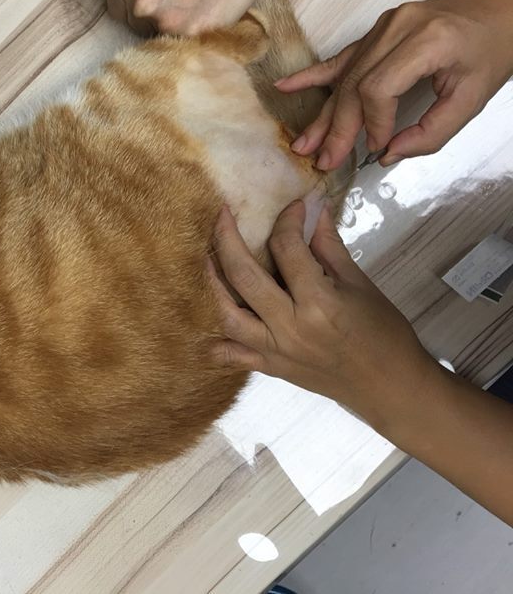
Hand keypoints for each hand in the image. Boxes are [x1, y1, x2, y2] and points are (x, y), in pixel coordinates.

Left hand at [108, 0, 291, 34]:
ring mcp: (165, 22)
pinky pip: (188, 41)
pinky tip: (210, 10)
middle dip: (154, 17)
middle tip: (179, 2)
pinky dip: (197, 31)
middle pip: (138, 26)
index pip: (118, 10)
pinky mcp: (193, 34)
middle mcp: (140, 4)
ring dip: (175, 26)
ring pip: (162, 37)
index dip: (135, 6)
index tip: (149, 3)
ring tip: (198, 3)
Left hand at [209, 201, 439, 421]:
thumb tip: (314, 212)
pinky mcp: (269, 367)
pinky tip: (206, 317)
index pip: (288, 249)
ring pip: (226, 314)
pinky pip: (231, 354)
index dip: (288, 220)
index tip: (293, 207)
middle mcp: (289, 326)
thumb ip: (330, 248)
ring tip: (205, 256)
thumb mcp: (360, 285)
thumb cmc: (383, 333)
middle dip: (227, 238)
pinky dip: (215, 339)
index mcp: (319, 302)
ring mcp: (275, 350)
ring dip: (210, 283)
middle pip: (243, 276)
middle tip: (222, 214)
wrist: (391, 387)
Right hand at [279, 0, 512, 169]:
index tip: (376, 147)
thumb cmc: (495, 47)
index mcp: (426, 40)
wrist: (503, 6)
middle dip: (337, 128)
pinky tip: (286, 87)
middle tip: (322, 160)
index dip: (372, 124)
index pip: (378, 89)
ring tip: (303, 143)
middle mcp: (398, 27)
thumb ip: (432, 132)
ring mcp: (384, 25)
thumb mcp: (473, 97)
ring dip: (323, 114)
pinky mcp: (378, 30)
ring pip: (344, 77)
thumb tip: (388, 153)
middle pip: (354, 85)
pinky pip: (342, 56)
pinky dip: (313, 75)